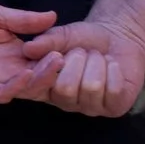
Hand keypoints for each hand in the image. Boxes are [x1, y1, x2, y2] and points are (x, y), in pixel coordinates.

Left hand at [0, 0, 61, 102]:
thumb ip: (23, 19)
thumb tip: (53, 16)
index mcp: (17, 51)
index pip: (46, 59)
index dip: (62, 55)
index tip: (77, 47)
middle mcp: (9, 68)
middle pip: (41, 78)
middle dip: (57, 70)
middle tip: (69, 57)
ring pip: (26, 88)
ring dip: (42, 78)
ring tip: (54, 63)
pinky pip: (1, 93)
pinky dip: (15, 87)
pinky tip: (26, 74)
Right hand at [16, 12, 144, 116]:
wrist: (116, 38)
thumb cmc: (85, 39)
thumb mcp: (63, 35)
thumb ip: (46, 42)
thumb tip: (28, 48)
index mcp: (44, 87)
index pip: (34, 90)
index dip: (44, 74)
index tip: (56, 55)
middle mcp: (64, 102)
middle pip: (65, 89)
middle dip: (79, 61)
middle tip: (84, 52)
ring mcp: (89, 108)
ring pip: (91, 87)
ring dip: (97, 63)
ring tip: (99, 58)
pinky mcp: (114, 108)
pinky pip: (113, 90)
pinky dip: (114, 70)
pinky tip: (112, 66)